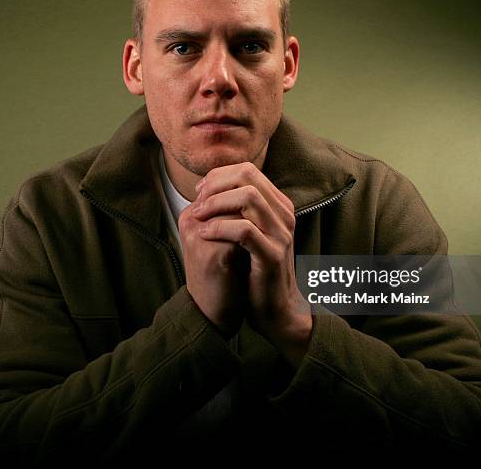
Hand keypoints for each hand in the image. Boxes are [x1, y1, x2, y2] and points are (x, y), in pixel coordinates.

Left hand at [192, 162, 312, 366]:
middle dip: (215, 184)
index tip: (199, 192)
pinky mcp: (272, 255)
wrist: (275, 309)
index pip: (247, 170)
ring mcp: (281, 234)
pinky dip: (219, 227)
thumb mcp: (249, 233)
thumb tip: (207, 186)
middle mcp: (284, 214)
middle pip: (247, 176)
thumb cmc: (255, 271)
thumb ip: (238, 209)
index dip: (218, 176)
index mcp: (279, 205)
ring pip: (248, 197)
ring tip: (197, 216)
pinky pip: (244, 230)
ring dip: (215, 203)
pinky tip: (204, 234)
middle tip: (196, 201)